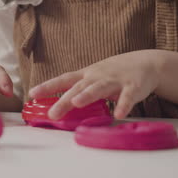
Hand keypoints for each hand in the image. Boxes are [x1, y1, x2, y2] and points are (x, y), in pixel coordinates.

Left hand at [29, 50, 163, 119]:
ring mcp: (115, 80)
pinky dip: (123, 105)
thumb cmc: (114, 73)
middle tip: (52, 114)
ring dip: (87, 95)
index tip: (31, 94)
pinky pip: (127, 97)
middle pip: (78, 88)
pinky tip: (118, 115)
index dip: (48, 87)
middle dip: (64, 100)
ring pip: (99, 88)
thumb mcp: (94, 77)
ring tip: (76, 103)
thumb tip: (59, 106)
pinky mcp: (133, 86)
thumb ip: (79, 90)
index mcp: (87, 75)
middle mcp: (98, 76)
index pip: (64, 80)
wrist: (146, 62)